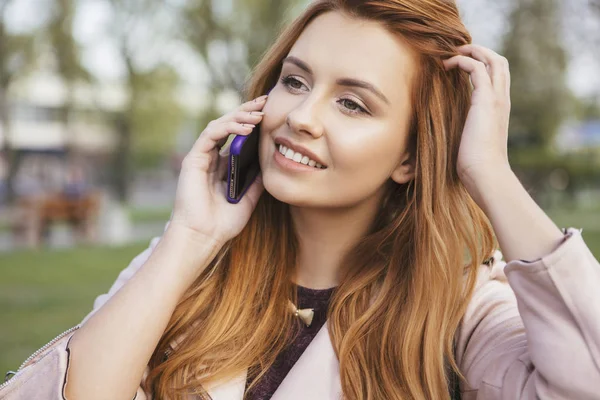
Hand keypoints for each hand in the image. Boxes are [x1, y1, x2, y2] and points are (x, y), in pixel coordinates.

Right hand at [168, 95, 267, 244]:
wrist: (204, 237)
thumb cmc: (223, 223)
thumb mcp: (249, 198)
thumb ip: (256, 181)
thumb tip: (270, 164)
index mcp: (223, 166)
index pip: (237, 136)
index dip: (252, 123)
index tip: (271, 113)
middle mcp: (211, 158)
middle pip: (229, 126)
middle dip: (247, 111)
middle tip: (266, 101)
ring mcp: (201, 157)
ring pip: (219, 125)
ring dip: (239, 116)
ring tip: (259, 113)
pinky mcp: (193, 159)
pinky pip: (210, 135)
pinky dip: (228, 127)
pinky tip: (245, 127)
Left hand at [443, 44, 512, 189]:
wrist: (486, 175)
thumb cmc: (476, 167)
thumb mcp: (470, 144)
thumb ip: (467, 133)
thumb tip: (453, 137)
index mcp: (499, 109)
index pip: (498, 76)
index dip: (483, 64)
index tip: (462, 64)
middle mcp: (501, 100)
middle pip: (500, 62)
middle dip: (480, 51)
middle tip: (458, 52)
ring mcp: (496, 99)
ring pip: (493, 60)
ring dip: (472, 51)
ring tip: (451, 53)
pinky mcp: (485, 101)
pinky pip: (477, 68)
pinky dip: (462, 61)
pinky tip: (447, 65)